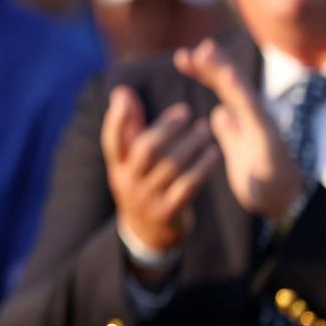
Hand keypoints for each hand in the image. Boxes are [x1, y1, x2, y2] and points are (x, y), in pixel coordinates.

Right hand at [99, 84, 218, 253]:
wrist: (149, 234)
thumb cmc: (142, 183)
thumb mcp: (130, 161)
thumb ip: (129, 126)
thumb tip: (121, 91)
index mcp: (116, 167)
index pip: (111, 140)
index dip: (116, 118)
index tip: (127, 96)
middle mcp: (127, 182)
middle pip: (146, 149)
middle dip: (167, 128)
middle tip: (186, 111)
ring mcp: (147, 199)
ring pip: (171, 166)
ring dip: (191, 145)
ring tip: (206, 130)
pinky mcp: (169, 212)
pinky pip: (188, 186)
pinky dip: (203, 167)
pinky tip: (214, 153)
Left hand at [175, 38, 306, 223]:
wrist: (282, 202)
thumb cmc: (260, 176)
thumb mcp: (237, 150)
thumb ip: (229, 130)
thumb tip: (219, 113)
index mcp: (243, 117)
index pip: (222, 88)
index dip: (204, 70)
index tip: (181, 56)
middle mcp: (254, 117)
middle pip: (233, 85)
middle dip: (215, 64)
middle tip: (197, 46)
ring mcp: (263, 127)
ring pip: (244, 95)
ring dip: (227, 75)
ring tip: (209, 55)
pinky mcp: (269, 142)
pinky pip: (255, 121)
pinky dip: (244, 105)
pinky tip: (228, 92)